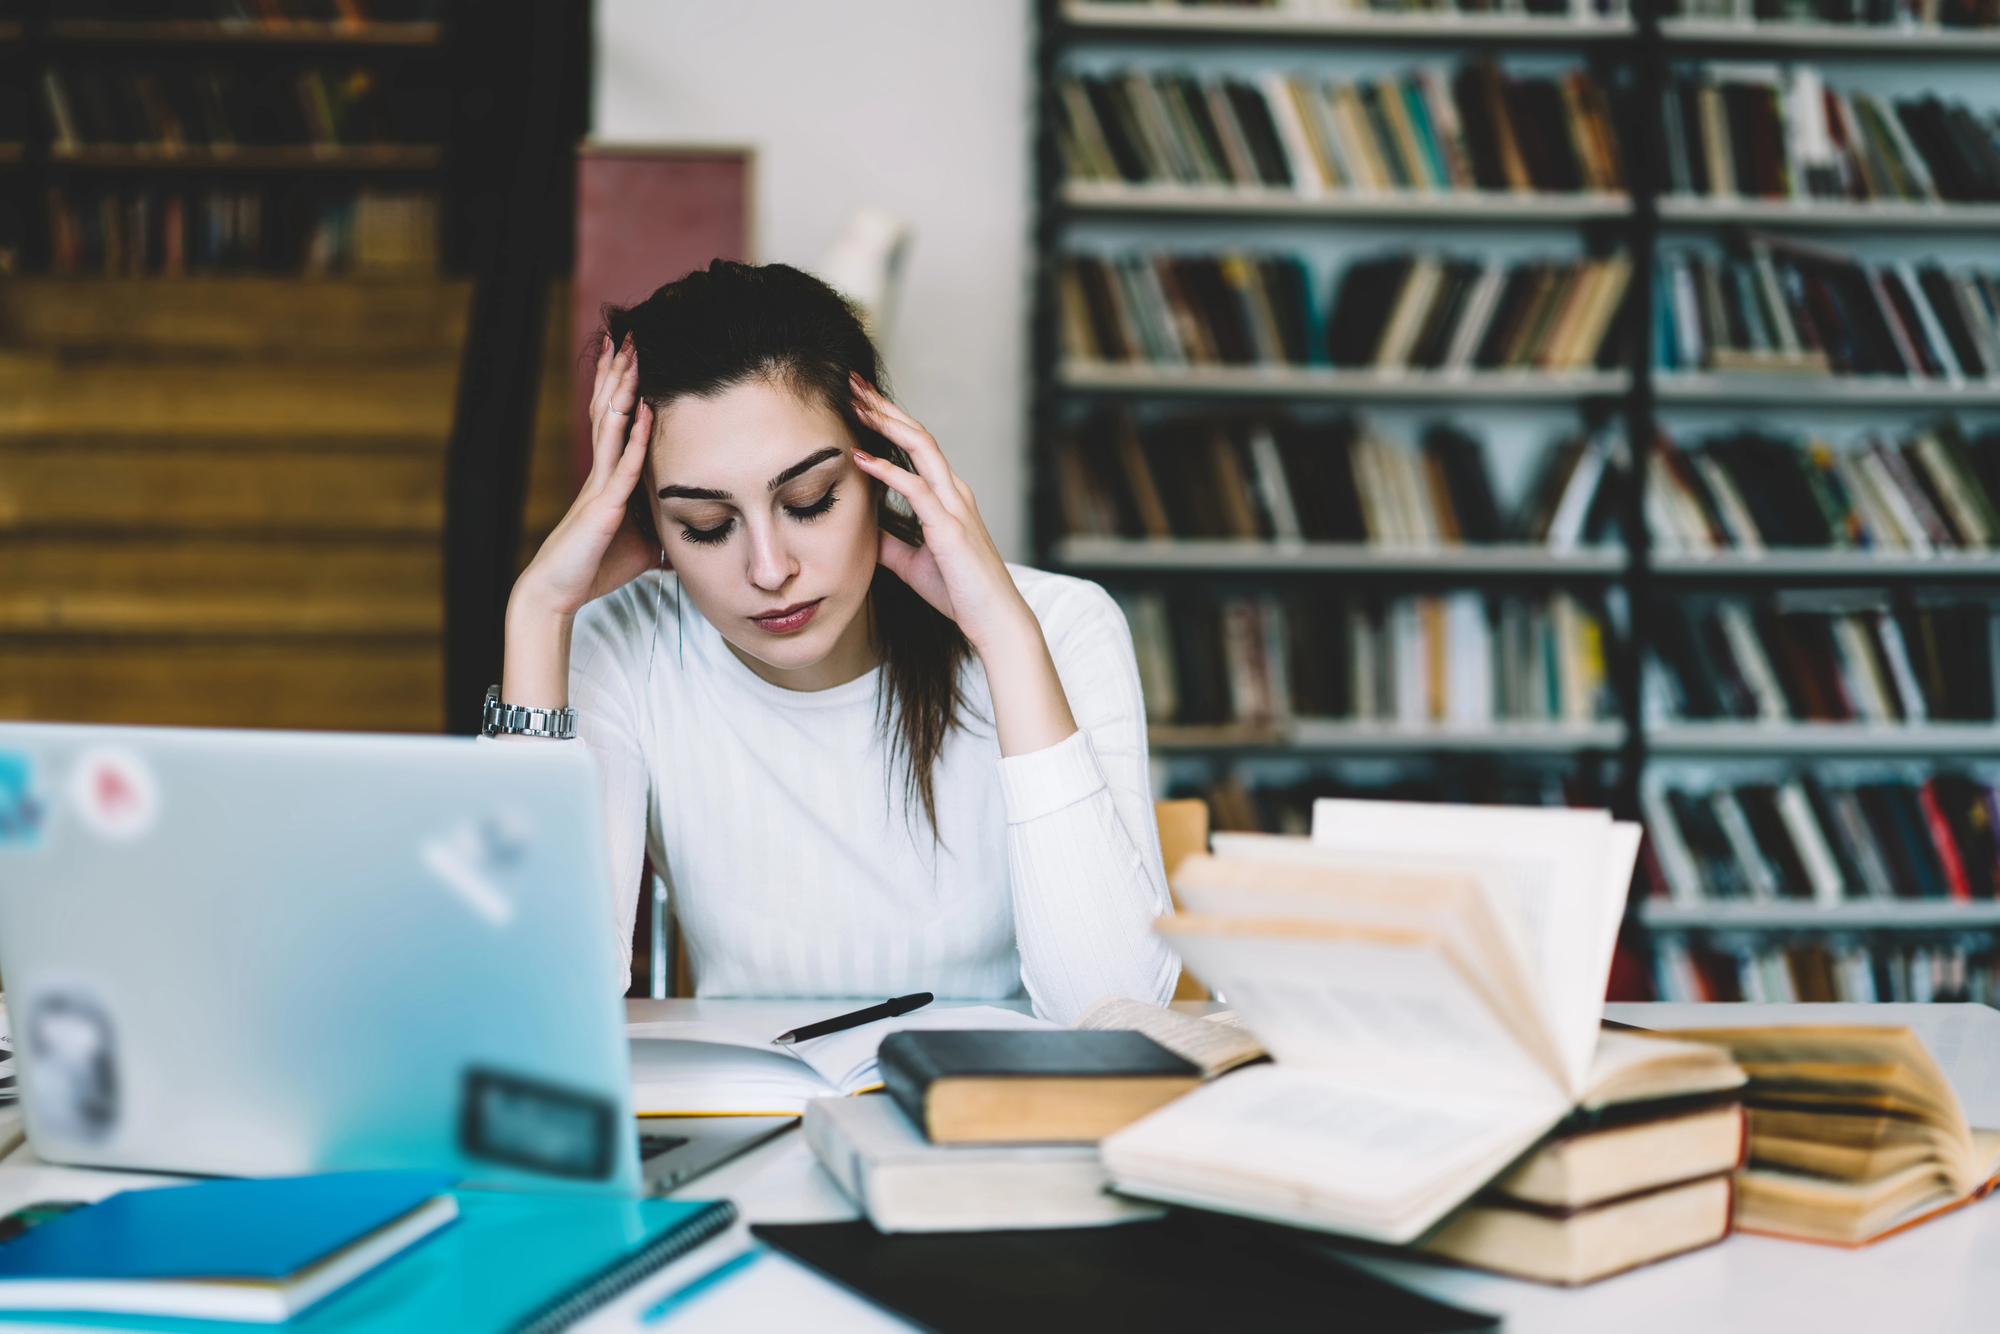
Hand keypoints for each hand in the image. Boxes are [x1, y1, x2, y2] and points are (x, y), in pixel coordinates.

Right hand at [501, 335, 659, 710]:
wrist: (559, 592)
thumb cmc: (597, 566)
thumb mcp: (643, 543)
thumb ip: (663, 528)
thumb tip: (690, 535)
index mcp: (609, 477)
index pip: (616, 420)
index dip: (623, 387)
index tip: (633, 354)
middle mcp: (602, 473)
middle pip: (609, 411)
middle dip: (620, 373)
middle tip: (630, 334)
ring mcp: (600, 487)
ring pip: (611, 427)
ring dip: (623, 389)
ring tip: (632, 353)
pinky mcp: (602, 508)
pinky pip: (621, 468)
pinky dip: (634, 438)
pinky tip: (642, 411)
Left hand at [849, 376, 1077, 755]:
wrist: (994, 621)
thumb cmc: (959, 593)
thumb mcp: (912, 563)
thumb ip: (890, 541)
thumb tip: (863, 529)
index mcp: (948, 497)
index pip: (915, 446)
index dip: (887, 421)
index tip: (857, 402)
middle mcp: (954, 492)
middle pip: (918, 434)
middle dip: (884, 406)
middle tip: (852, 383)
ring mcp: (955, 506)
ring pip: (921, 449)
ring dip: (886, 423)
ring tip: (856, 403)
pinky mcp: (951, 528)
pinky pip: (917, 489)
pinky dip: (888, 470)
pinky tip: (862, 458)